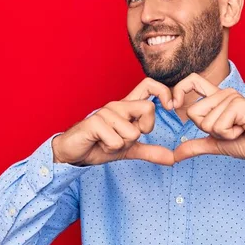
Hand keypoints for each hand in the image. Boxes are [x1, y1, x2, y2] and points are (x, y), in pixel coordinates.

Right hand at [52, 78, 174, 165]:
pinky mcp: (95, 123)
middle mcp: (118, 105)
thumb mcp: (129, 150)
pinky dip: (110, 149)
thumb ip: (151, 151)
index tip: (171, 107)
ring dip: (122, 145)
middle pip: (148, 108)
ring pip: (133, 132)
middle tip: (127, 138)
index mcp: (127, 107)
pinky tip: (100, 144)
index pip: (149, 85)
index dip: (164, 92)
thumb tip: (173, 159)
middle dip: (144, 130)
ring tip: (107, 142)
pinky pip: (117, 141)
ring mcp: (106, 112)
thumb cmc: (99, 146)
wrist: (72, 154)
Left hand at [172, 73, 244, 162]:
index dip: (179, 90)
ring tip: (240, 130)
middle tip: (230, 130)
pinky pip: (218, 126)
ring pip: (205, 122)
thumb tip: (175, 155)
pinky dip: (229, 135)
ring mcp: (231, 97)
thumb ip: (196, 145)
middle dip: (208, 130)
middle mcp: (224, 93)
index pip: (191, 81)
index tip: (173, 105)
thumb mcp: (217, 144)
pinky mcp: (238, 104)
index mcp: (217, 98)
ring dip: (222, 134)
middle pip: (193, 112)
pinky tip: (244, 129)